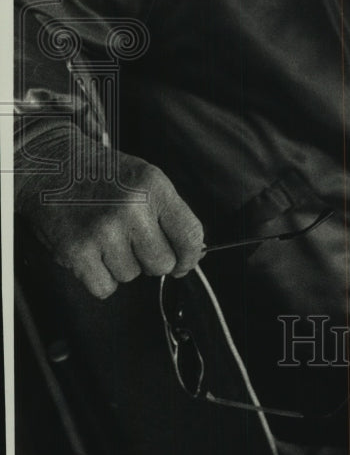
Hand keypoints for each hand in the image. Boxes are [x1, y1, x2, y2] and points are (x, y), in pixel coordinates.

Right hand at [16, 129, 203, 298]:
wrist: (52, 166)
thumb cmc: (102, 175)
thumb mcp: (145, 178)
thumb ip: (169, 212)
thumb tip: (193, 252)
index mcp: (154, 186)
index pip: (190, 235)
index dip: (190, 257)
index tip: (184, 263)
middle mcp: (132, 207)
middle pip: (162, 263)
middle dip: (151, 260)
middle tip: (134, 243)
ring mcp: (103, 230)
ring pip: (132, 276)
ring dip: (121, 265)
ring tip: (107, 238)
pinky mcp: (77, 250)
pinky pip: (105, 288)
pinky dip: (100, 278)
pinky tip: (93, 253)